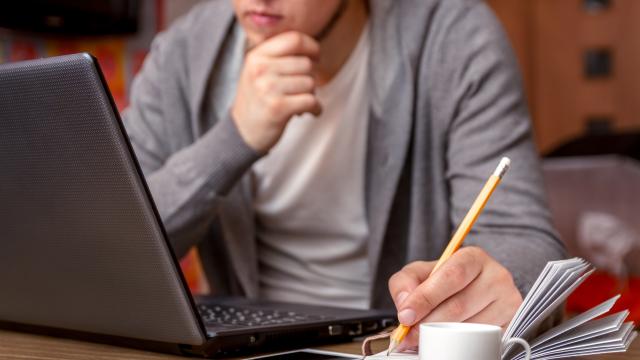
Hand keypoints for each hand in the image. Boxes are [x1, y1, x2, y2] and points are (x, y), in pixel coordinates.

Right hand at [231, 31, 321, 153]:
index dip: (312, 47)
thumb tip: (312, 48)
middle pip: (306, 63)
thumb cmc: (257, 100)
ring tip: (298, 102)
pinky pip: (311, 101)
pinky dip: (315, 108)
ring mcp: (268, 88)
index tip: (316, 57)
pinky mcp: (278, 108)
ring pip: (310, 83)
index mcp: (257, 55)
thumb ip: (279, 56)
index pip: (294, 39)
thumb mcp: (259, 70)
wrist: (242, 132)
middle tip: (300, 90)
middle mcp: (261, 69)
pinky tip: (307, 112)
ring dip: (311, 95)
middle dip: (310, 77)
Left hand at [388, 246, 522, 349]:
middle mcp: (497, 277)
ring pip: (470, 327)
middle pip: (459, 305)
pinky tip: (446, 343)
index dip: (426, 298)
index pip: (451, 276)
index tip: (406, 316)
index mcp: (474, 258)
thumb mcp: (420, 273)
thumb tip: (405, 305)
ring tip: (424, 339)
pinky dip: (460, 345)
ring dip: (442, 337)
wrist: (470, 292)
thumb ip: (405, 282)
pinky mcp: (512, 326)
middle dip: (428, 323)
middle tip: (408, 335)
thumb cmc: (443, 282)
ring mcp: (509, 303)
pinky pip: (483, 341)